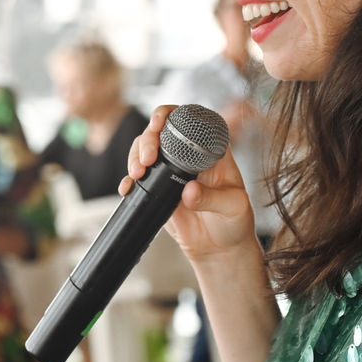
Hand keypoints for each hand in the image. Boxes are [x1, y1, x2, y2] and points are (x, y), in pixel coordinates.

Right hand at [123, 104, 256, 259]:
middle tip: (147, 159)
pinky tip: (127, 188)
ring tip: (137, 173)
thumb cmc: (234, 221)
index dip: (170, 115)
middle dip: (147, 139)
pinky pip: (138, 178)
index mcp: (211, 149)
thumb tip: (189, 190)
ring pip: (144, 150)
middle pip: (160, 131)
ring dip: (135, 156)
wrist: (219, 247)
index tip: (159, 124)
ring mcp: (170, 170)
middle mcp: (188, 154)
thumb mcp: (233, 207)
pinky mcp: (157, 188)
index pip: (189, 120)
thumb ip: (213, 198)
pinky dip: (129, 180)